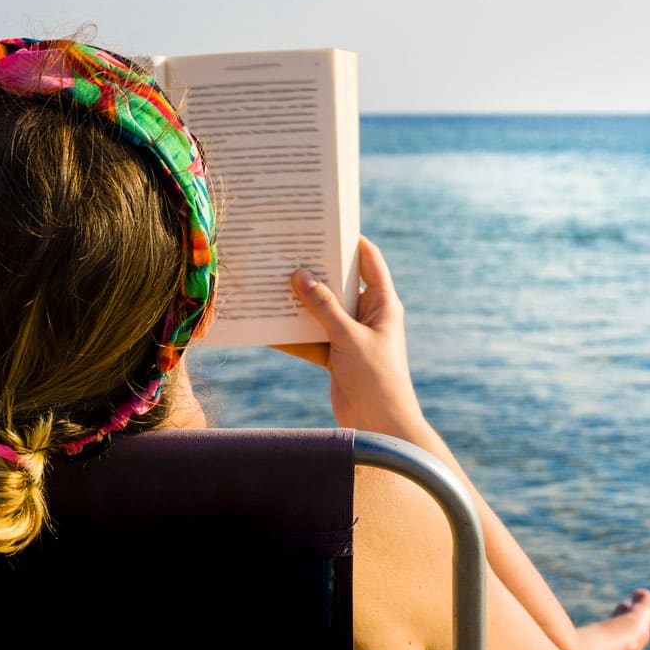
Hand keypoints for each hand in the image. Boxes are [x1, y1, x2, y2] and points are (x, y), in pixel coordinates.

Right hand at [274, 236, 425, 434]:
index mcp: (382, 303)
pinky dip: (292, 336)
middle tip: (286, 252)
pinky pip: (311, 339)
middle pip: (338, 285)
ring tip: (270, 285)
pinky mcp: (336, 357)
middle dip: (314, 272)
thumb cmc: (376, 376)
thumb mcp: (348, 336)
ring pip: (320, 312)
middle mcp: (367, 315)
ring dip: (298, 304)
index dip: (351, 241)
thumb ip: (323, 306)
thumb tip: (299, 276)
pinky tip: (268, 328)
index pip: (369, 261)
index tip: (326, 225)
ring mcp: (350, 336)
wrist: (381, 424)